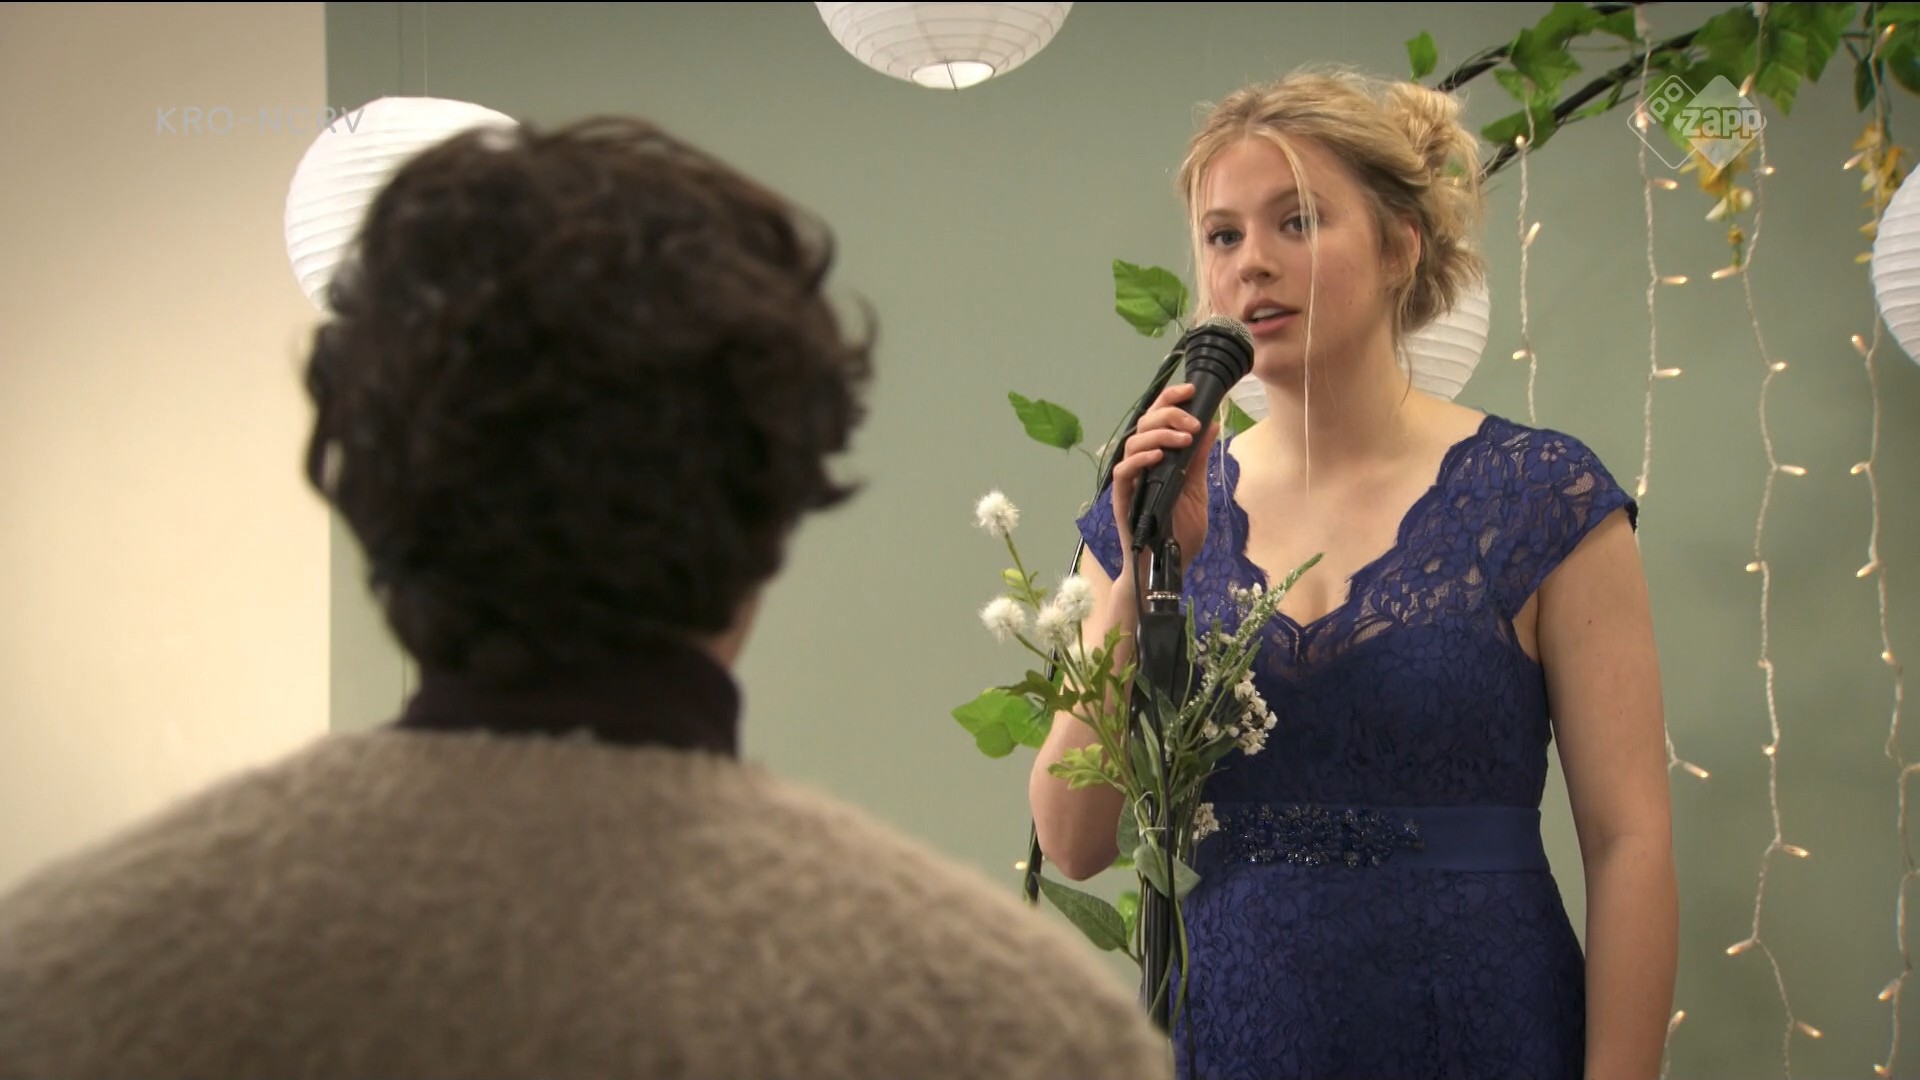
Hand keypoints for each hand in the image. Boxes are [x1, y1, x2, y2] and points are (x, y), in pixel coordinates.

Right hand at [1110, 382, 1217, 570]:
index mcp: (1158, 459)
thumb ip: (1200, 459)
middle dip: (1169, 414)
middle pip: (1144, 424)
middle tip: (1192, 422)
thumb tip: (1212, 424)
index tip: (1191, 390)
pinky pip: (1124, 472)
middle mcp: (1141, 465)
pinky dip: (1140, 459)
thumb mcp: (1196, 490)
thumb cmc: (1179, 533)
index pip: (1158, 419)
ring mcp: (1130, 482)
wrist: (1168, 568)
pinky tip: (1159, 457)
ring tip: (1183, 439)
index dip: (1171, 401)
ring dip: (1159, 434)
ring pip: (1132, 443)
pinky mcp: (1123, 500)